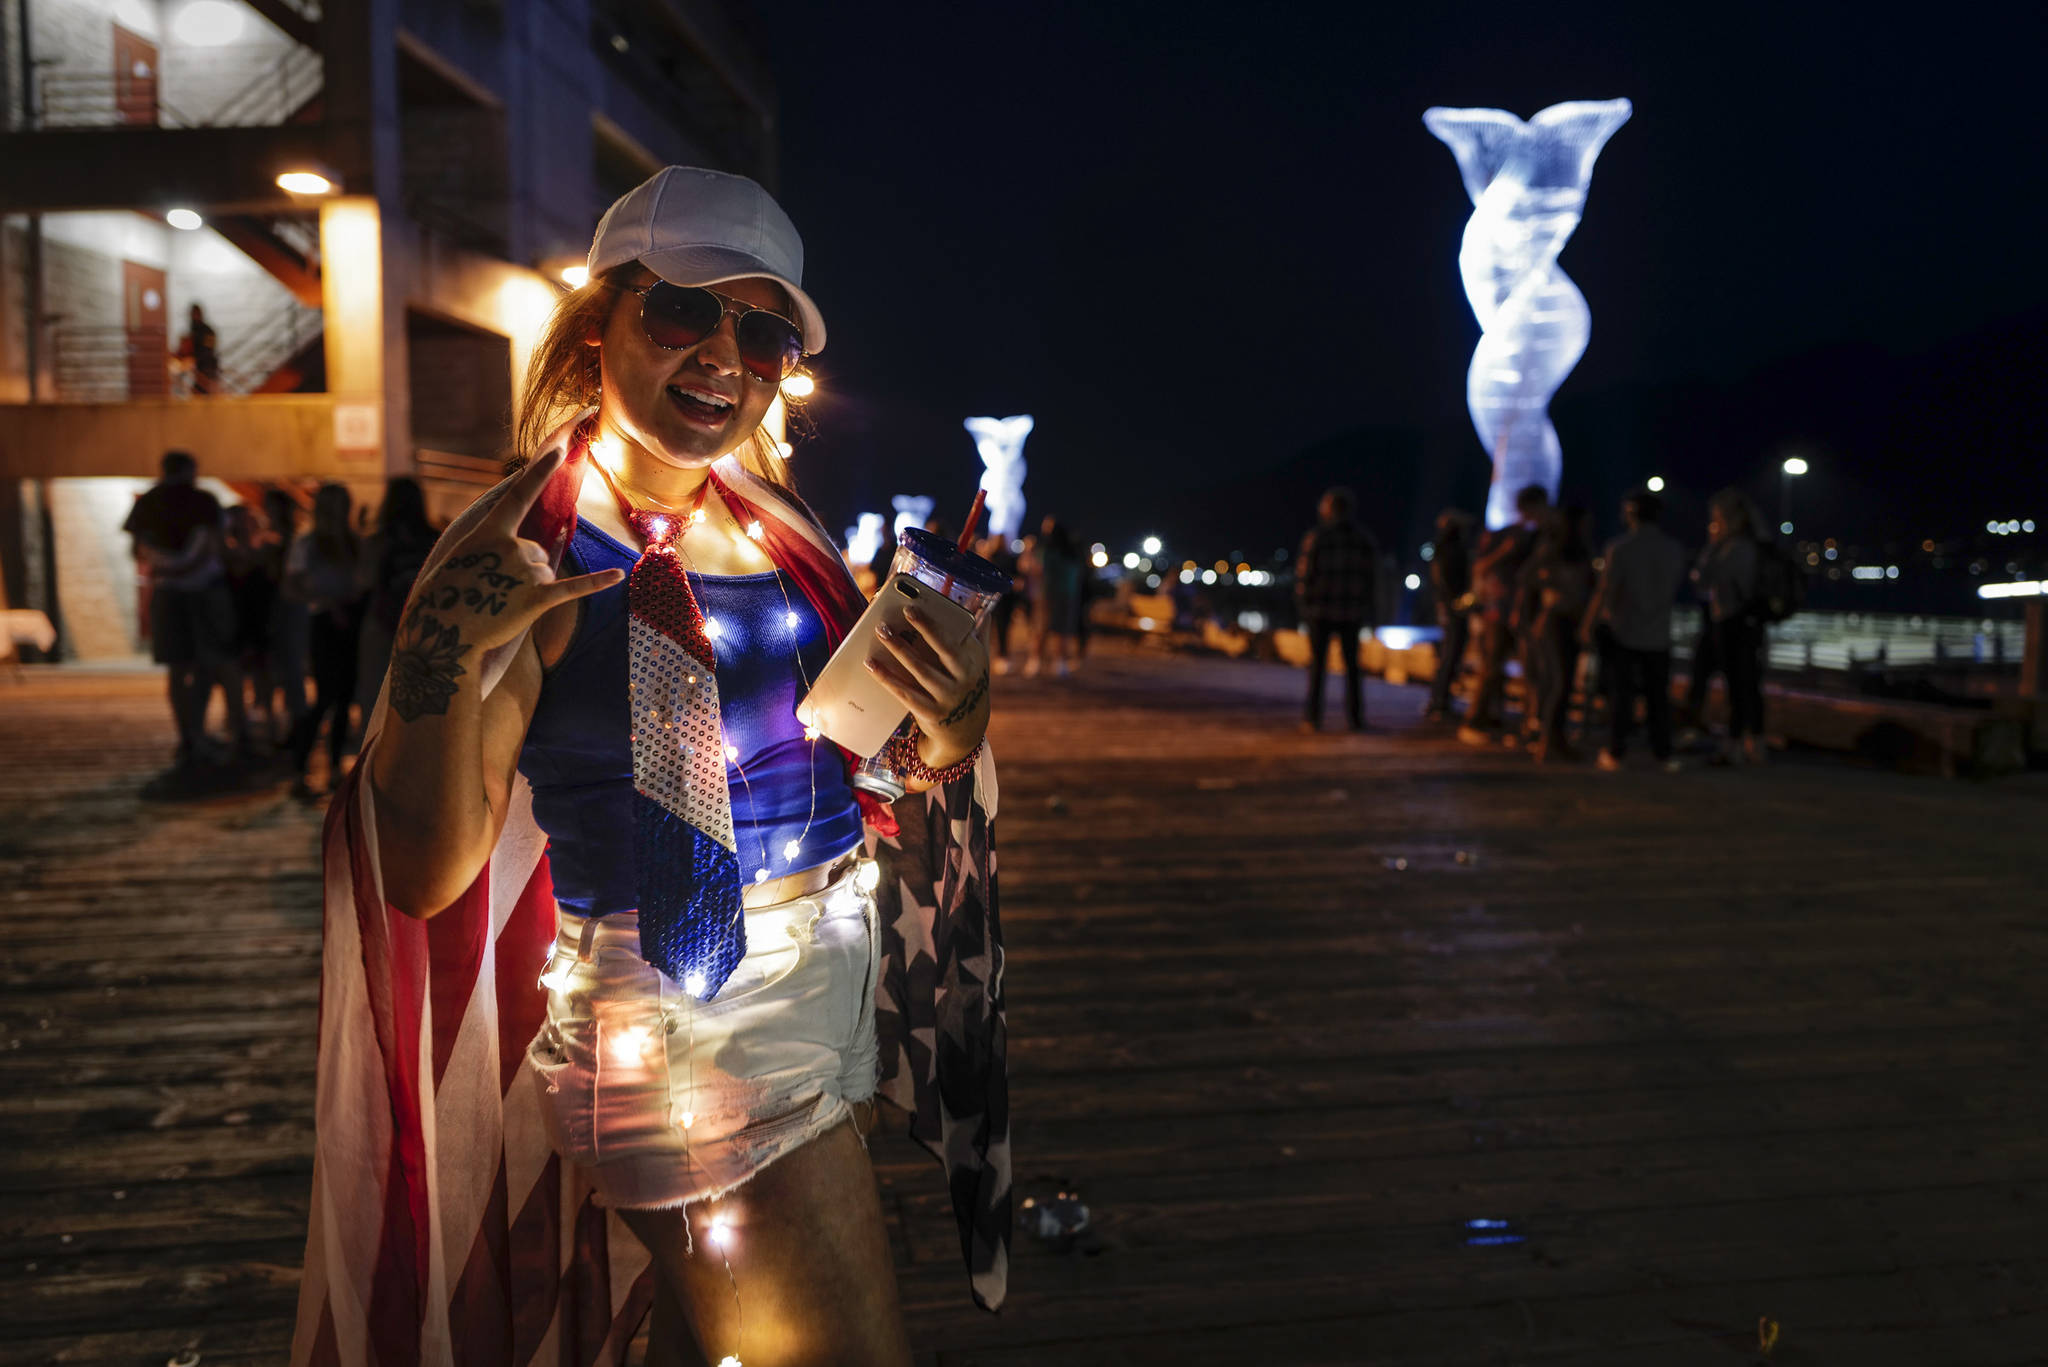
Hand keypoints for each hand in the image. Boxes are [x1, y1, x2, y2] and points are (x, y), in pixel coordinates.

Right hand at [386, 449, 622, 720]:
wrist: (441, 634)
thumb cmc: (447, 596)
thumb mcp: (462, 558)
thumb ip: (493, 545)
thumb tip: (528, 545)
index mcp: (489, 532)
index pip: (520, 495)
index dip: (540, 472)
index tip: (559, 451)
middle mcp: (510, 546)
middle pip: (537, 550)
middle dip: (523, 571)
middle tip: (494, 591)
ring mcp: (523, 572)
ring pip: (545, 572)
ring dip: (529, 589)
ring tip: (501, 604)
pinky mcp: (536, 599)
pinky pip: (573, 588)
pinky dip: (597, 582)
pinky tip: (618, 575)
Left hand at [865, 604, 990, 768]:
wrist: (966, 731)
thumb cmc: (968, 686)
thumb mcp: (979, 663)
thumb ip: (979, 636)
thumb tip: (985, 610)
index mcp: (974, 661)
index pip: (952, 638)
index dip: (930, 624)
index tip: (909, 608)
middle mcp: (964, 679)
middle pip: (941, 650)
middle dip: (920, 630)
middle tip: (898, 614)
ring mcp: (948, 698)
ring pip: (919, 670)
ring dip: (899, 649)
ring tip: (881, 632)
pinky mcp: (931, 714)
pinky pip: (905, 693)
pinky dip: (887, 678)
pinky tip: (872, 665)